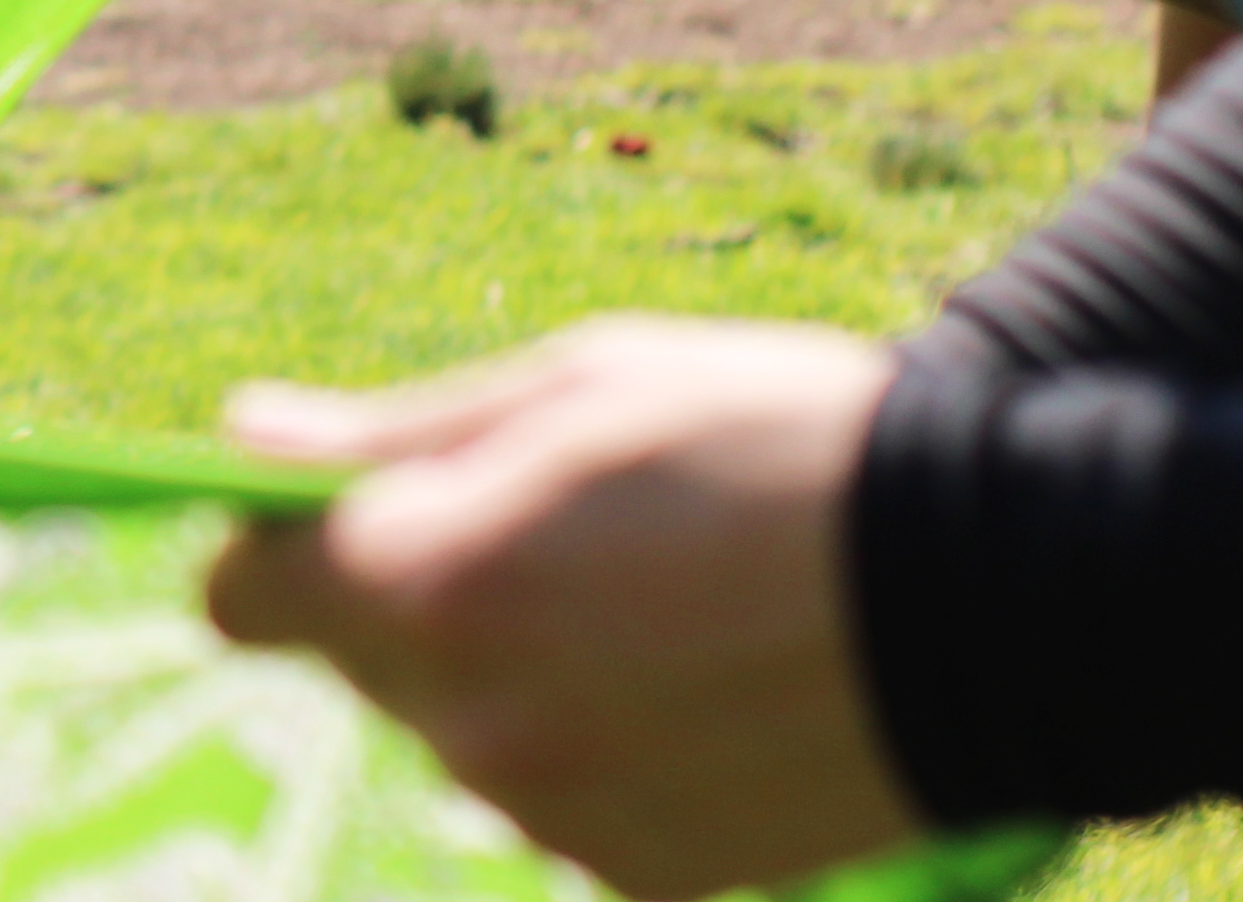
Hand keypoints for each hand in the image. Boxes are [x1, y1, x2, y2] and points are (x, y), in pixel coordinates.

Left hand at [207, 318, 910, 901]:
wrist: (999, 598)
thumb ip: (390, 435)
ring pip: (465, 731)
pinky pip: (565, 800)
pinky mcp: (646, 876)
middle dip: (418, 597)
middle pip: (365, 660)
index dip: (283, 550)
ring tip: (653, 602)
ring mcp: (558, 815)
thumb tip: (243, 439)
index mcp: (429, 581)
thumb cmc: (776, 449)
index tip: (347, 511)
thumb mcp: (575, 389)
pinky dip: (601, 748)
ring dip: (514, 673)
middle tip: (556, 531)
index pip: (243, 598)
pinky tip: (698, 685)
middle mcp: (469, 719)